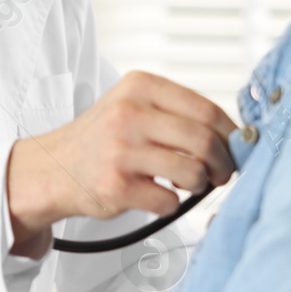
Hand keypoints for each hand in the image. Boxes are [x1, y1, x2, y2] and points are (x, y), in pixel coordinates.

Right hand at [8, 71, 236, 235]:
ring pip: (193, 172)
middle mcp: (128, 114)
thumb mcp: (133, 105)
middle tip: (223, 174)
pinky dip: (171, 204)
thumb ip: (177, 113)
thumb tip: (236, 139)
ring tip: (188, 184)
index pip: (206, 109)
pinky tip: (156, 196)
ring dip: (200, 185)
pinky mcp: (116, 186)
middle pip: (204, 140)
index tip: (236, 149)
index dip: (231, 134)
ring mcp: (121, 151)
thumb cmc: (105, 138)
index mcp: (139, 86)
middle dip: (224, 163)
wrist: (54, 168)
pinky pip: (169, 201)